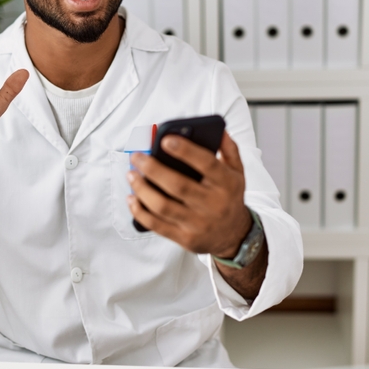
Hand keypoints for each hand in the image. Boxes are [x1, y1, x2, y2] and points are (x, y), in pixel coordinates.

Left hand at [127, 130, 251, 258]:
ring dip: (142, 189)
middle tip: (137, 156)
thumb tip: (219, 130)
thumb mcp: (237, 172)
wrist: (234, 235)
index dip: (186, 151)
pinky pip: (157, 226)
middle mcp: (214, 204)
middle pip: (179, 185)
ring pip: (164, 206)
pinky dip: (140, 212)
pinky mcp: (185, 239)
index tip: (166, 139)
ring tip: (131, 174)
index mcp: (227, 183)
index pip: (207, 164)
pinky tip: (132, 198)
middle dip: (153, 169)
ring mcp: (199, 224)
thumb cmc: (229, 197)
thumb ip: (228, 149)